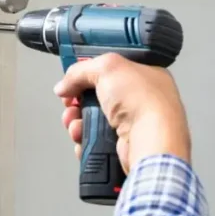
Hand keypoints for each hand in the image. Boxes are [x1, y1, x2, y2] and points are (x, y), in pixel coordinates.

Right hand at [54, 53, 190, 172]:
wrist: (151, 141)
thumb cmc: (140, 99)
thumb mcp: (107, 68)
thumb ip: (80, 71)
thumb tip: (63, 86)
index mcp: (145, 76)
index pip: (111, 71)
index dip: (89, 73)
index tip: (72, 80)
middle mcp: (140, 100)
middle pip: (97, 97)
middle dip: (77, 100)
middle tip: (69, 103)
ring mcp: (132, 126)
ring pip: (93, 120)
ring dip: (76, 121)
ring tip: (73, 123)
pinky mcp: (123, 147)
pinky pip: (95, 141)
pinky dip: (84, 140)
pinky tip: (81, 138)